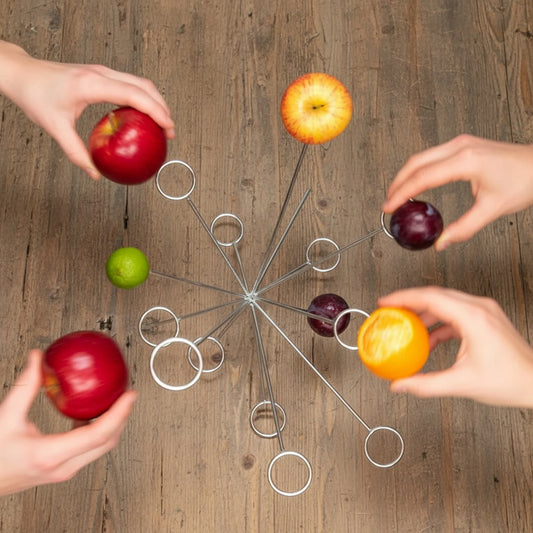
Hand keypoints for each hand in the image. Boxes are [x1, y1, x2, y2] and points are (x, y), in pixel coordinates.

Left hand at [0, 41, 174, 179]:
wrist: (23, 74)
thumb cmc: (35, 95)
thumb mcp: (55, 128)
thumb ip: (77, 153)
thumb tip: (94, 173)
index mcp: (91, 84)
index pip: (134, 94)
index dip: (156, 110)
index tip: (168, 127)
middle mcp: (100, 74)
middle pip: (144, 86)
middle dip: (162, 107)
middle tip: (170, 131)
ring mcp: (102, 71)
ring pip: (140, 82)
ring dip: (155, 101)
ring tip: (162, 124)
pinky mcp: (101, 74)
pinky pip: (130, 83)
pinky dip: (143, 98)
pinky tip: (143, 115)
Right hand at [0, 349, 136, 495]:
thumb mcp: (6, 417)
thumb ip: (25, 386)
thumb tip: (38, 358)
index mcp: (50, 454)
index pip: (98, 434)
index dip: (119, 413)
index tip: (130, 395)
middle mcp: (62, 467)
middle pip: (108, 442)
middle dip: (123, 417)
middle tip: (129, 395)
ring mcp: (64, 471)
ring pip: (102, 449)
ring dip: (114, 425)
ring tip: (118, 401)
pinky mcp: (62, 469)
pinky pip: (90, 449)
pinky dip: (100, 431)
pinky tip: (94, 413)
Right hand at [378, 286, 532, 407]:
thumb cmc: (511, 381)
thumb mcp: (462, 384)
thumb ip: (425, 384)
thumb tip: (400, 384)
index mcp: (473, 318)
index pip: (430, 297)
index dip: (403, 297)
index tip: (385, 301)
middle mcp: (480, 308)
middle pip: (435, 295)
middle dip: (409, 301)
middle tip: (390, 310)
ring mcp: (485, 311)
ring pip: (445, 302)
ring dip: (424, 312)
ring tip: (406, 324)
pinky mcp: (486, 318)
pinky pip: (455, 313)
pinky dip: (438, 322)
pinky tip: (428, 338)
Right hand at [382, 135, 532, 249]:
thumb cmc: (525, 181)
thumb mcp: (492, 209)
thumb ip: (463, 228)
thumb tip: (441, 242)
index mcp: (465, 161)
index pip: (422, 177)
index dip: (402, 194)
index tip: (389, 207)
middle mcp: (460, 147)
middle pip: (415, 163)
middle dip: (397, 183)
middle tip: (388, 204)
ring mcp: (461, 143)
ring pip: (421, 157)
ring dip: (407, 176)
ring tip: (398, 196)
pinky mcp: (463, 146)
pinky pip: (432, 156)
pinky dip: (419, 171)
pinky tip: (417, 184)